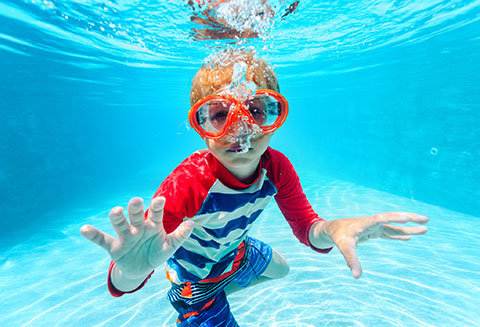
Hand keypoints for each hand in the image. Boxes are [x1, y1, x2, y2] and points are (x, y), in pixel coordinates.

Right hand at [80, 197, 193, 280]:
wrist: (142, 269)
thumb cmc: (156, 252)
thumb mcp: (170, 246)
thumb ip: (180, 236)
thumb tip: (192, 224)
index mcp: (153, 225)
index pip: (155, 213)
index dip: (157, 207)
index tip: (160, 199)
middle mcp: (138, 227)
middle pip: (136, 215)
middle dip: (135, 209)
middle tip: (136, 201)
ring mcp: (125, 236)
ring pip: (120, 224)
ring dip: (117, 218)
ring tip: (115, 211)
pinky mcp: (114, 247)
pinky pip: (102, 240)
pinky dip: (92, 235)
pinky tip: (83, 229)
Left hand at [311, 212, 428, 278]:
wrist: (333, 229)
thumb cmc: (339, 236)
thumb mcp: (345, 248)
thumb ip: (351, 261)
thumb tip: (357, 276)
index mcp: (365, 223)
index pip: (381, 219)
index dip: (393, 218)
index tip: (406, 217)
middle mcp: (373, 223)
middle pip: (393, 219)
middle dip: (409, 219)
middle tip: (426, 219)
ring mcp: (375, 227)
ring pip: (394, 226)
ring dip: (409, 227)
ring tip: (426, 228)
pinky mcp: (375, 231)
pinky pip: (390, 233)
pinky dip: (400, 234)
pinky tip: (410, 236)